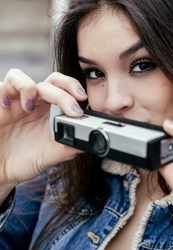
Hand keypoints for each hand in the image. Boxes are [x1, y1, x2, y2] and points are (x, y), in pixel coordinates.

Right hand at [0, 69, 86, 195]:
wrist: (2, 172)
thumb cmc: (24, 161)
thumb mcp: (49, 156)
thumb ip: (68, 146)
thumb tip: (87, 140)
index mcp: (50, 111)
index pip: (64, 89)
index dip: (74, 89)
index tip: (82, 101)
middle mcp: (34, 102)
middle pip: (51, 82)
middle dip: (64, 91)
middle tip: (72, 109)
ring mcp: (14, 102)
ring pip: (21, 77)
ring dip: (29, 88)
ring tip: (29, 108)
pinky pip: (0, 86)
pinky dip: (5, 91)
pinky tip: (8, 106)